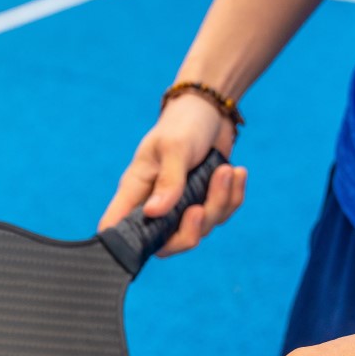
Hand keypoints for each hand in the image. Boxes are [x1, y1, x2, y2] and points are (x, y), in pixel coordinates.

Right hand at [98, 94, 247, 254]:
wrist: (210, 110)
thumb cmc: (182, 124)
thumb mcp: (174, 147)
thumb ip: (167, 181)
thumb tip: (154, 213)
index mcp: (136, 191)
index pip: (116, 226)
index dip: (123, 245)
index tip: (143, 244)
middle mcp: (157, 205)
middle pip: (167, 244)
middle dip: (189, 232)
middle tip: (199, 209)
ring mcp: (182, 207)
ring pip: (201, 229)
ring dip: (219, 202)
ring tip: (226, 171)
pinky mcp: (206, 203)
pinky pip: (222, 215)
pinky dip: (233, 196)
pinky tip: (237, 173)